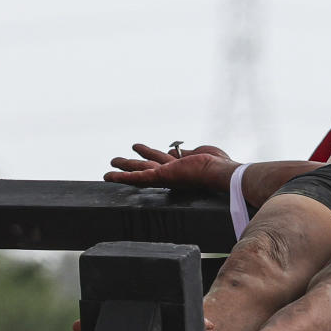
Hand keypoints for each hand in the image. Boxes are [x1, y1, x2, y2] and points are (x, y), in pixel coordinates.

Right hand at [104, 143, 239, 192]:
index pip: (161, 161)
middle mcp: (171, 173)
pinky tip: (109, 176)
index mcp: (180, 167)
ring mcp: (165, 175)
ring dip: (124, 167)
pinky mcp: (161, 177)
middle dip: (131, 163)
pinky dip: (122, 177)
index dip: (150, 156)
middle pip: (147, 166)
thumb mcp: (200, 153)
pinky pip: (138, 177)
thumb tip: (171, 152)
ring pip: (140, 170)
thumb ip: (184, 153)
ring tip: (111, 163)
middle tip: (116, 160)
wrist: (220, 173)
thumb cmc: (217, 164)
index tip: (140, 152)